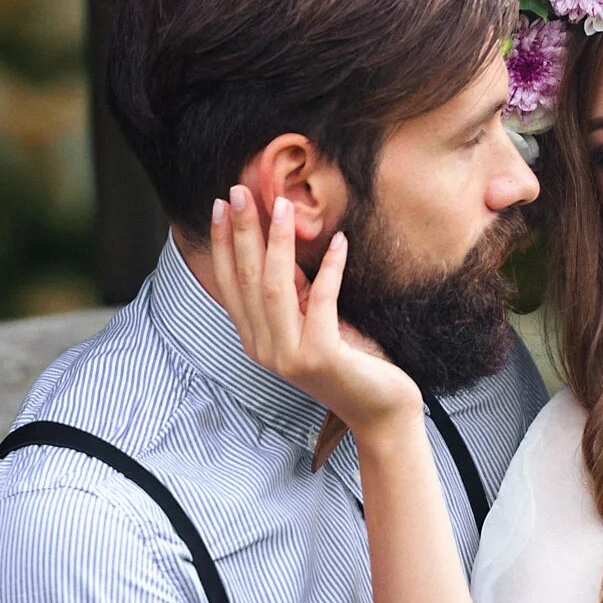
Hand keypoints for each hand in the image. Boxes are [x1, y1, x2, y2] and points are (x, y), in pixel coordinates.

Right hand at [209, 185, 422, 435]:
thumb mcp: (313, 321)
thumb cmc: (351, 362)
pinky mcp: (321, 356)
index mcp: (256, 340)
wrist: (381, 412)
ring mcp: (290, 356)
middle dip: (243, 232)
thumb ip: (294, 294)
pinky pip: (322, 300)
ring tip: (281, 205)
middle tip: (240, 191)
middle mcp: (265, 349)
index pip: (231, 284)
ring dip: (278, 242)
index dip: (223, 244)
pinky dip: (330, 268)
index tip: (222, 206)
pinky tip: (338, 241)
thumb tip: (280, 245)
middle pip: (248, 280)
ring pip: (276, 287)